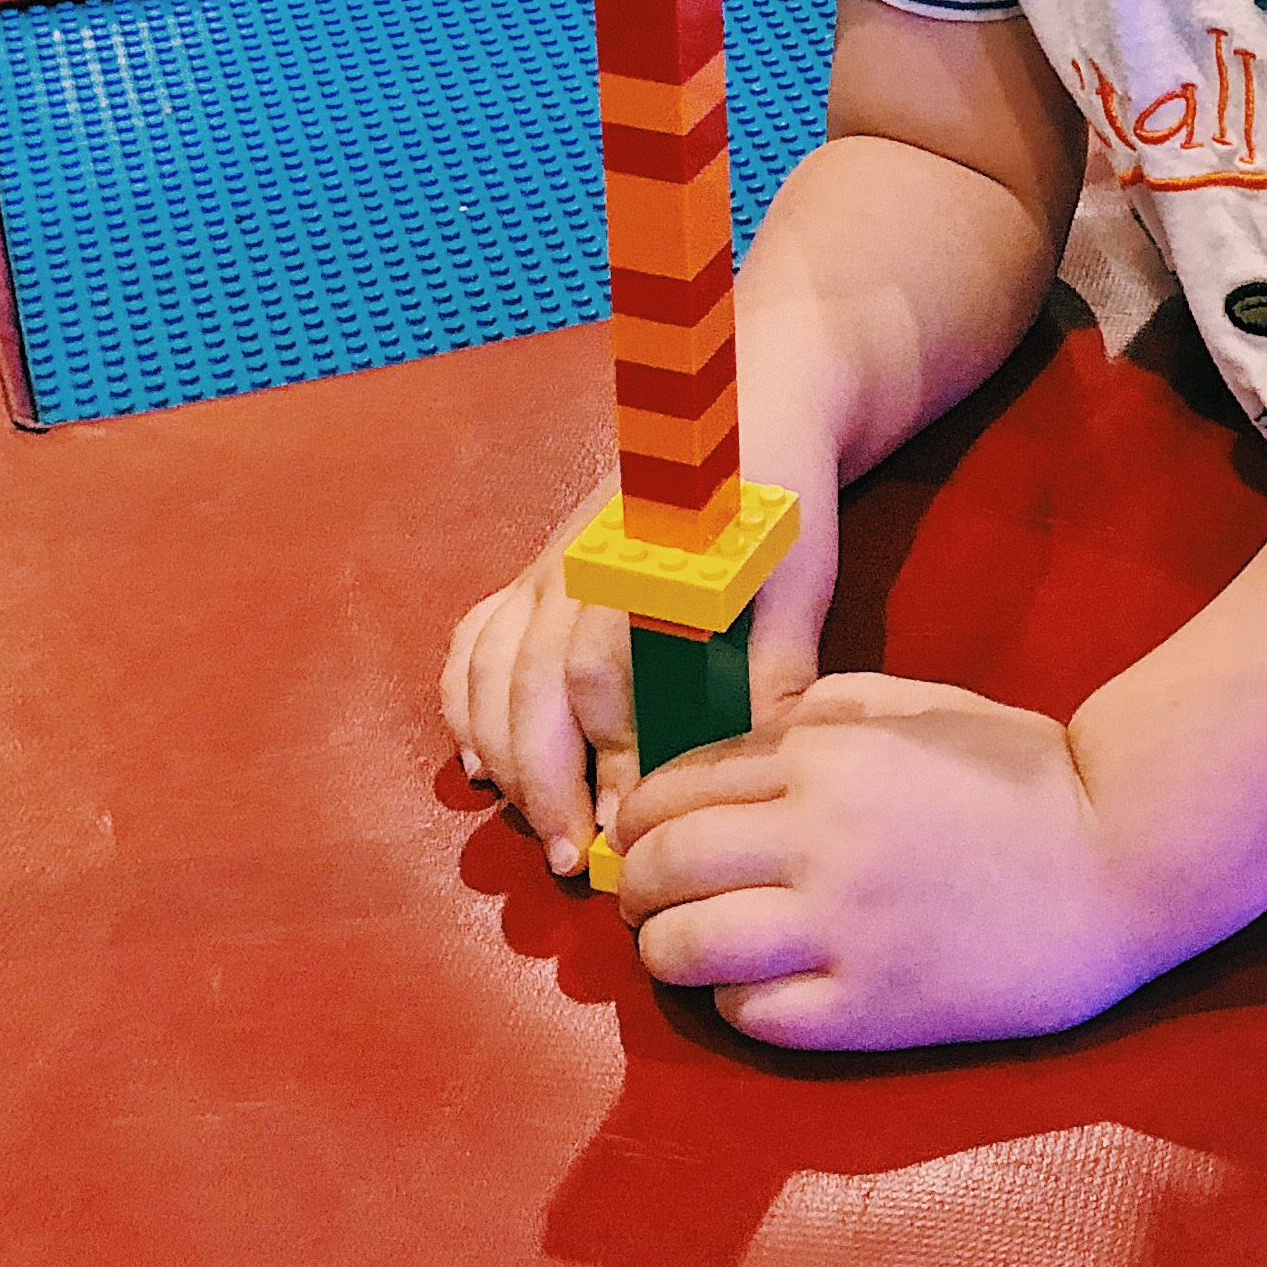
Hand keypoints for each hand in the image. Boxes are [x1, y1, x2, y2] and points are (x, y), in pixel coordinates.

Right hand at [442, 458, 834, 875]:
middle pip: (526, 683)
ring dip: (502, 755)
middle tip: (571, 858)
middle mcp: (576, 562)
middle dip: (542, 779)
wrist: (755, 408)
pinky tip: (483, 762)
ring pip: (489, 669)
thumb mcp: (798, 581)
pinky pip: (475, 640)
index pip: (596, 674)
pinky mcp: (536, 569)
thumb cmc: (781, 501)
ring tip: (536, 823)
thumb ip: (777, 668)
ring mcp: (547, 563)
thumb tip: (750, 765)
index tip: (624, 823)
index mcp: (639, 562)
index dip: (604, 756)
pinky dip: (467, 705)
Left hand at [613, 677, 1160, 1048]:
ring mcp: (840, 931)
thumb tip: (741, 747)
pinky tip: (752, 987)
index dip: (642, 814)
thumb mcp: (923, 708)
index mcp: (827, 755)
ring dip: (663, 950)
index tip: (640, 835)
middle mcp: (817, 839)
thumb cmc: (1029, 772)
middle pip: (665, 865)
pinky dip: (732, 1001)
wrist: (1125, 858)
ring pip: (686, 948)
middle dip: (636, 884)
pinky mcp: (868, 1009)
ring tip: (677, 950)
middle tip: (643, 898)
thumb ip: (825, 712)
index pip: (679, 785)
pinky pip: (752, 1013)